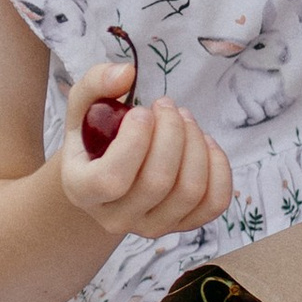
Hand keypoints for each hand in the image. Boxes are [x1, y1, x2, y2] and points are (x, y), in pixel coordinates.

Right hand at [60, 59, 233, 237]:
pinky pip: (214, 203)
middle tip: (167, 106)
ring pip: (189, 191)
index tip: (142, 111)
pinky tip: (205, 143)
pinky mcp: (183, 226)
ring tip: (185, 119)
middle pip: (158, 182)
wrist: (106, 172)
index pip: (112, 178)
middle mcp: (115, 218)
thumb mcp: (84, 106)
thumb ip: (95, 82)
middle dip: (172, 133)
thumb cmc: (94, 136)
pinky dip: (218, 167)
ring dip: (196, 144)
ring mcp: (151, 227)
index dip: (135, 140)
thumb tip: (127, 74)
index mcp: (82, 190)